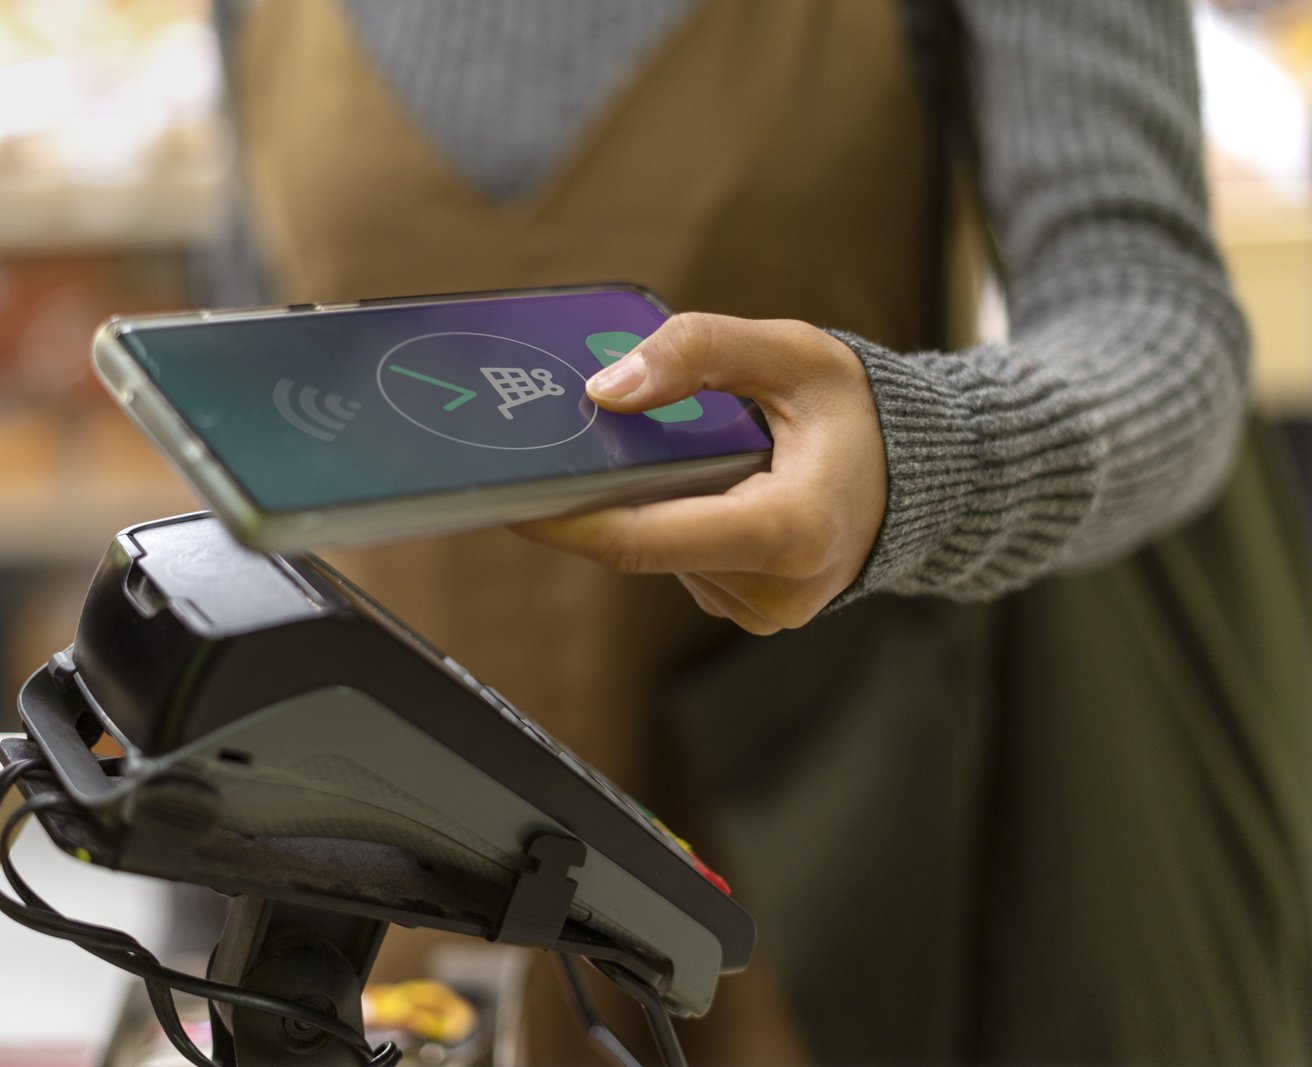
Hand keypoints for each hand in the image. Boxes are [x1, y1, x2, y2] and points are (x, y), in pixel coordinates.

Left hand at [514, 313, 887, 632]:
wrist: (921, 474)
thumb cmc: (861, 411)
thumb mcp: (790, 354)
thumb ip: (699, 353)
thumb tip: (605, 390)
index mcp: (788, 532)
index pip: (643, 539)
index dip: (567, 521)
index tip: (509, 497)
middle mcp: (775, 589)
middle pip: (645, 544)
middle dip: (606, 493)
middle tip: (574, 442)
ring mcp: (763, 610)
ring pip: (661, 554)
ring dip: (650, 504)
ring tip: (681, 452)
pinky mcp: (754, 611)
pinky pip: (685, 564)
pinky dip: (676, 521)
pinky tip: (705, 484)